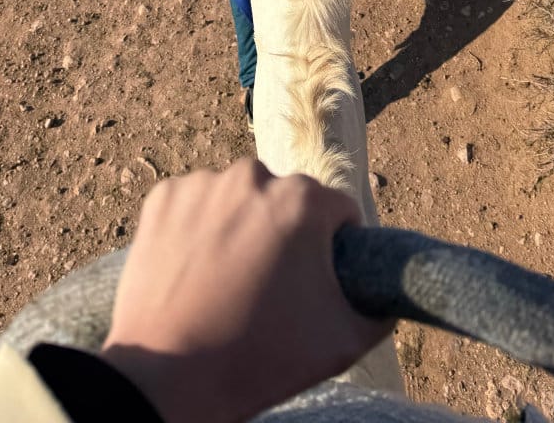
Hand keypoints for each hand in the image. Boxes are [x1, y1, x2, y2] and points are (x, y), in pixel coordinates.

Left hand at [101, 159, 390, 422]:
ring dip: (241, 227)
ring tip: (228, 283)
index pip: (338, 212)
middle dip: (286, 235)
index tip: (315, 282)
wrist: (167, 379)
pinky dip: (198, 228)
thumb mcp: (342, 341)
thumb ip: (380, 309)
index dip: (334, 248)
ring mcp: (204, 184)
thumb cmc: (259, 359)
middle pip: (286, 200)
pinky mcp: (165, 197)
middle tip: (270, 288)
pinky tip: (196, 272)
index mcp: (303, 200)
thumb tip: (389, 296)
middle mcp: (254, 176)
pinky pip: (196, 204)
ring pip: (239, 199)